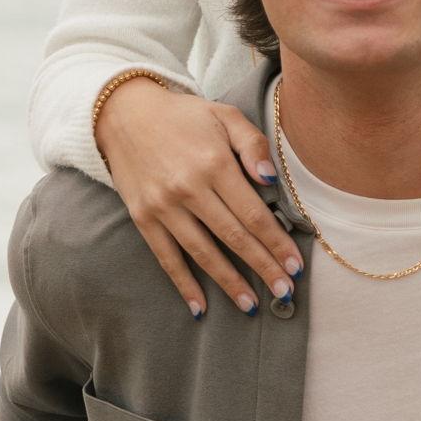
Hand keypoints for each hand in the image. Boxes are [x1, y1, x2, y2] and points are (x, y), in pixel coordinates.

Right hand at [94, 80, 302, 317]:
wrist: (125, 114)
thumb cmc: (184, 116)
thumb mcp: (224, 115)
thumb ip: (252, 144)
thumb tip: (271, 180)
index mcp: (214, 163)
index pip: (253, 213)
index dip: (276, 242)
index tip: (295, 265)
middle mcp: (189, 188)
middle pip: (233, 237)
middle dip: (262, 267)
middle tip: (285, 291)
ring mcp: (164, 206)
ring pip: (203, 253)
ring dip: (229, 282)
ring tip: (251, 305)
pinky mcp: (143, 218)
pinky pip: (167, 258)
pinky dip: (184, 284)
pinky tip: (200, 306)